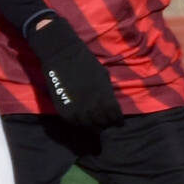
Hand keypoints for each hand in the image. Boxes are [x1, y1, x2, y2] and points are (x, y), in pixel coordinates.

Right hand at [25, 14, 122, 128]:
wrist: (63, 56)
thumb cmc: (86, 63)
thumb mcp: (104, 77)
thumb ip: (108, 93)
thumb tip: (112, 107)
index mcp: (104, 95)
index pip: (115, 116)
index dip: (118, 120)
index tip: (119, 122)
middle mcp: (91, 105)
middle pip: (103, 123)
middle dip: (107, 124)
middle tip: (109, 124)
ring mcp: (77, 109)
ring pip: (89, 126)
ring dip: (95, 127)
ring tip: (98, 125)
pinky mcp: (64, 110)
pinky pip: (75, 123)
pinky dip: (81, 124)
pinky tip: (85, 121)